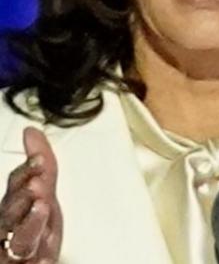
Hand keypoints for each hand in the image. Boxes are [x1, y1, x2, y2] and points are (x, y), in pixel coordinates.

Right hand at [0, 128, 61, 262]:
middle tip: (36, 186)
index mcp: (12, 208)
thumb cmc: (34, 227)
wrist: (30, 261)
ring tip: (42, 209)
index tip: (40, 161)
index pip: (15, 187)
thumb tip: (31, 131)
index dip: (26, 173)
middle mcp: (9, 228)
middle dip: (22, 198)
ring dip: (30, 225)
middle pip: (10, 213)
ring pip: (19, 240)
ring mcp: (14, 252)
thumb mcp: (41, 194)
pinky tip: (46, 261)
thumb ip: (41, 166)